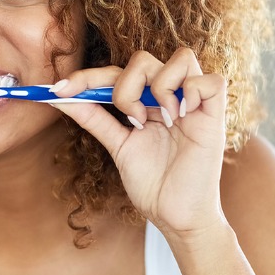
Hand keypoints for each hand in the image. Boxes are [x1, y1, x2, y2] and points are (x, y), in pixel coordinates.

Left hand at [50, 48, 227, 236]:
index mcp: (146, 101)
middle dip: (125, 87)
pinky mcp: (216, 116)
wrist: (175, 216)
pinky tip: (181, 117)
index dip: (86, 76)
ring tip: (160, 120)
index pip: (116, 72)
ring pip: (180, 58)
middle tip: (131, 120)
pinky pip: (211, 81)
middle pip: (143, 59)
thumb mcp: (117, 145)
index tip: (58, 90)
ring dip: (159, 87)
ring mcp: (194, 103)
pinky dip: (192, 91)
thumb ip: (94, 118)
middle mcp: (170, 96)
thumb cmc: (152, 183)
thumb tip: (60, 97)